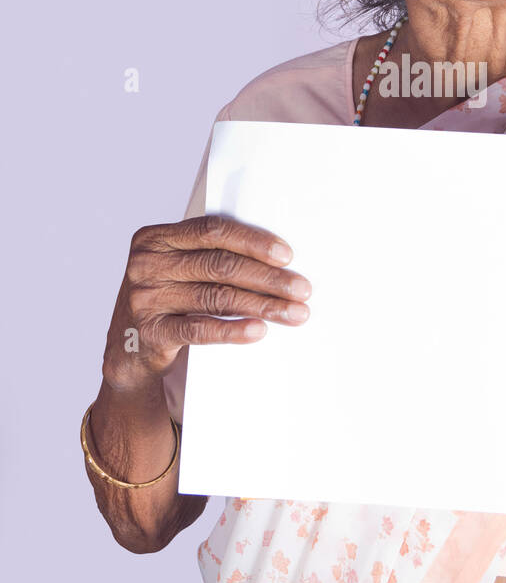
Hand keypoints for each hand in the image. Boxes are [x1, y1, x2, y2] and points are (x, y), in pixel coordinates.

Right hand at [103, 215, 311, 392]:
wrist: (127, 352)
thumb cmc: (167, 300)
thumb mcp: (177, 269)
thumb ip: (209, 255)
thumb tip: (278, 259)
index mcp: (155, 238)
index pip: (212, 231)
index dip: (253, 242)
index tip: (287, 256)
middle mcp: (146, 264)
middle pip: (220, 265)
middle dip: (268, 278)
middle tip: (302, 290)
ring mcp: (144, 298)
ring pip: (216, 297)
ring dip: (262, 305)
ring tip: (293, 313)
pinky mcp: (150, 333)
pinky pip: (199, 329)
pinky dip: (233, 330)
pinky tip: (259, 331)